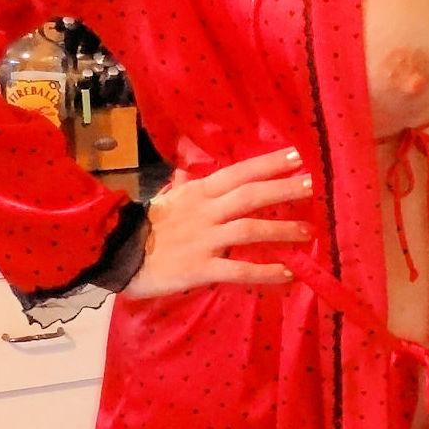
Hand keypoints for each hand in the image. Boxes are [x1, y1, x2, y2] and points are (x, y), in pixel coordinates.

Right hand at [122, 147, 313, 298]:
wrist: (115, 254)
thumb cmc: (144, 228)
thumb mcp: (166, 199)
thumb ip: (184, 184)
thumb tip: (189, 167)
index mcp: (198, 193)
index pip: (239, 172)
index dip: (269, 164)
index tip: (297, 155)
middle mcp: (205, 212)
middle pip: (250, 196)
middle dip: (283, 189)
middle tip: (313, 186)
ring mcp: (204, 240)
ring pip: (249, 230)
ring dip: (281, 230)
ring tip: (308, 233)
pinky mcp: (200, 268)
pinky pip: (238, 270)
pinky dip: (264, 271)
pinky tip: (287, 273)